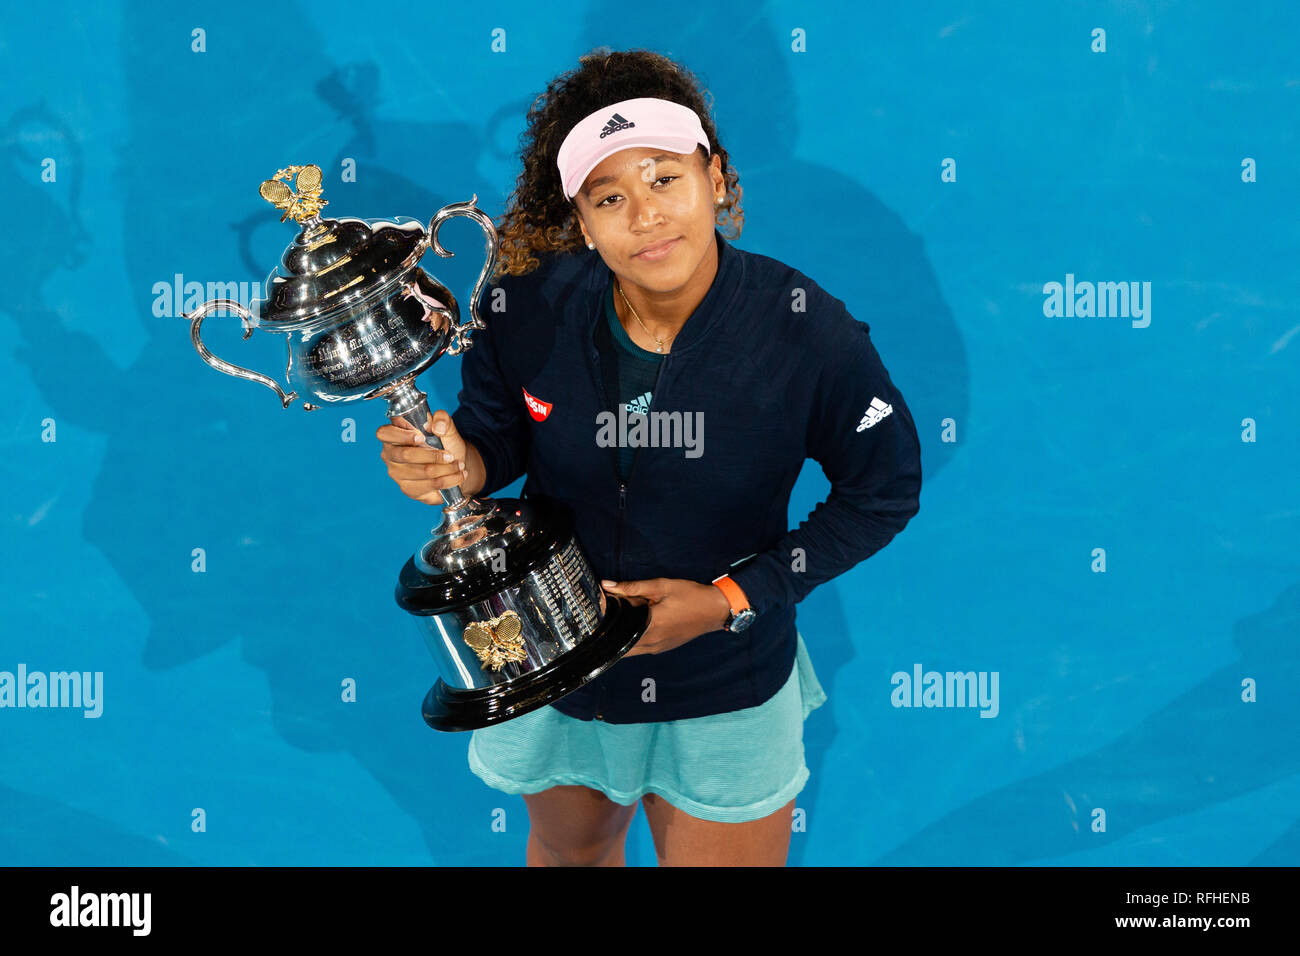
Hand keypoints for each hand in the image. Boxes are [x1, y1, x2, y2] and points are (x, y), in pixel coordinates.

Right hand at [375, 410, 483, 502]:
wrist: (454, 464)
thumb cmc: (444, 443)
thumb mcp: (446, 427)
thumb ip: (443, 419)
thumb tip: (436, 426)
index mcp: (393, 435)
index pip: (384, 433)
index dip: (401, 435)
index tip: (421, 437)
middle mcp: (390, 455)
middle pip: (405, 455)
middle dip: (433, 455)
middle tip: (450, 455)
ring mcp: (397, 474)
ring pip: (422, 471)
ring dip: (446, 469)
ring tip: (459, 465)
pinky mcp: (408, 489)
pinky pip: (430, 485)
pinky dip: (449, 480)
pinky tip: (458, 476)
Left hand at [601, 577, 733, 655]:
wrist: (715, 610)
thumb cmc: (690, 596)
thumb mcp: (662, 586)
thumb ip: (632, 587)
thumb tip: (607, 585)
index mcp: (651, 626)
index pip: (617, 631)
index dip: (604, 625)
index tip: (594, 615)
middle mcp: (652, 642)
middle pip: (619, 645)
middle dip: (608, 634)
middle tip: (600, 620)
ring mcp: (657, 648)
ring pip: (628, 650)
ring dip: (619, 640)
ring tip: (613, 623)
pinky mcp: (662, 648)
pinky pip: (639, 649)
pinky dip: (630, 642)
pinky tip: (629, 628)